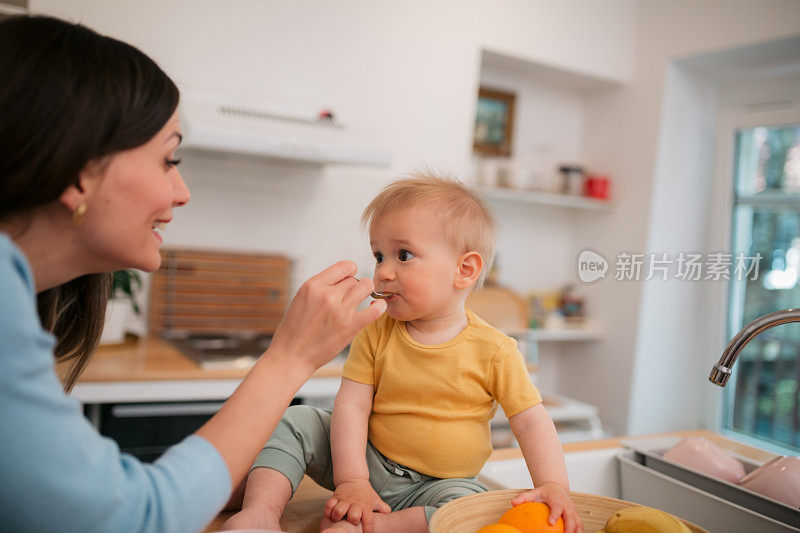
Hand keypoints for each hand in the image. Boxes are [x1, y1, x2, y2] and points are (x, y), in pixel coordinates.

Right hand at [270, 261, 385, 371]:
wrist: (291, 355)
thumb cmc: (295, 329)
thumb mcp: (301, 298)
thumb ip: (321, 286)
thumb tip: (343, 277)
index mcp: (313, 285)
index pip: (345, 266)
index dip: (349, 273)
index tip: (347, 282)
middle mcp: (326, 295)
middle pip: (354, 279)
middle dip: (353, 288)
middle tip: (348, 300)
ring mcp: (339, 311)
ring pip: (366, 287)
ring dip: (366, 294)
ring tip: (361, 302)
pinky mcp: (350, 327)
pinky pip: (375, 309)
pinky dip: (379, 306)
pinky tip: (376, 307)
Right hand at [324, 478, 390, 532]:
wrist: (354, 478)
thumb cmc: (365, 493)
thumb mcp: (375, 499)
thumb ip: (382, 507)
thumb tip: (389, 512)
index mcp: (366, 505)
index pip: (369, 520)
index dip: (368, 529)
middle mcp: (355, 503)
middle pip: (353, 516)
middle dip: (352, 521)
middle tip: (351, 521)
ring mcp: (344, 500)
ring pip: (339, 511)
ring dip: (337, 517)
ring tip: (339, 518)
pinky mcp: (335, 497)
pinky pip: (328, 506)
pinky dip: (328, 512)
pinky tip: (331, 514)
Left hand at [511, 483, 581, 532]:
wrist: (556, 488)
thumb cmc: (544, 492)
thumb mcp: (533, 492)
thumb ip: (524, 497)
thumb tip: (513, 503)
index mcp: (557, 498)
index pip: (557, 506)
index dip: (555, 514)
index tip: (551, 522)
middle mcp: (567, 505)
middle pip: (571, 517)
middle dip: (569, 528)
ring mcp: (573, 511)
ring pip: (578, 523)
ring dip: (575, 532)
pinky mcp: (576, 516)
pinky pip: (579, 526)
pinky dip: (577, 532)